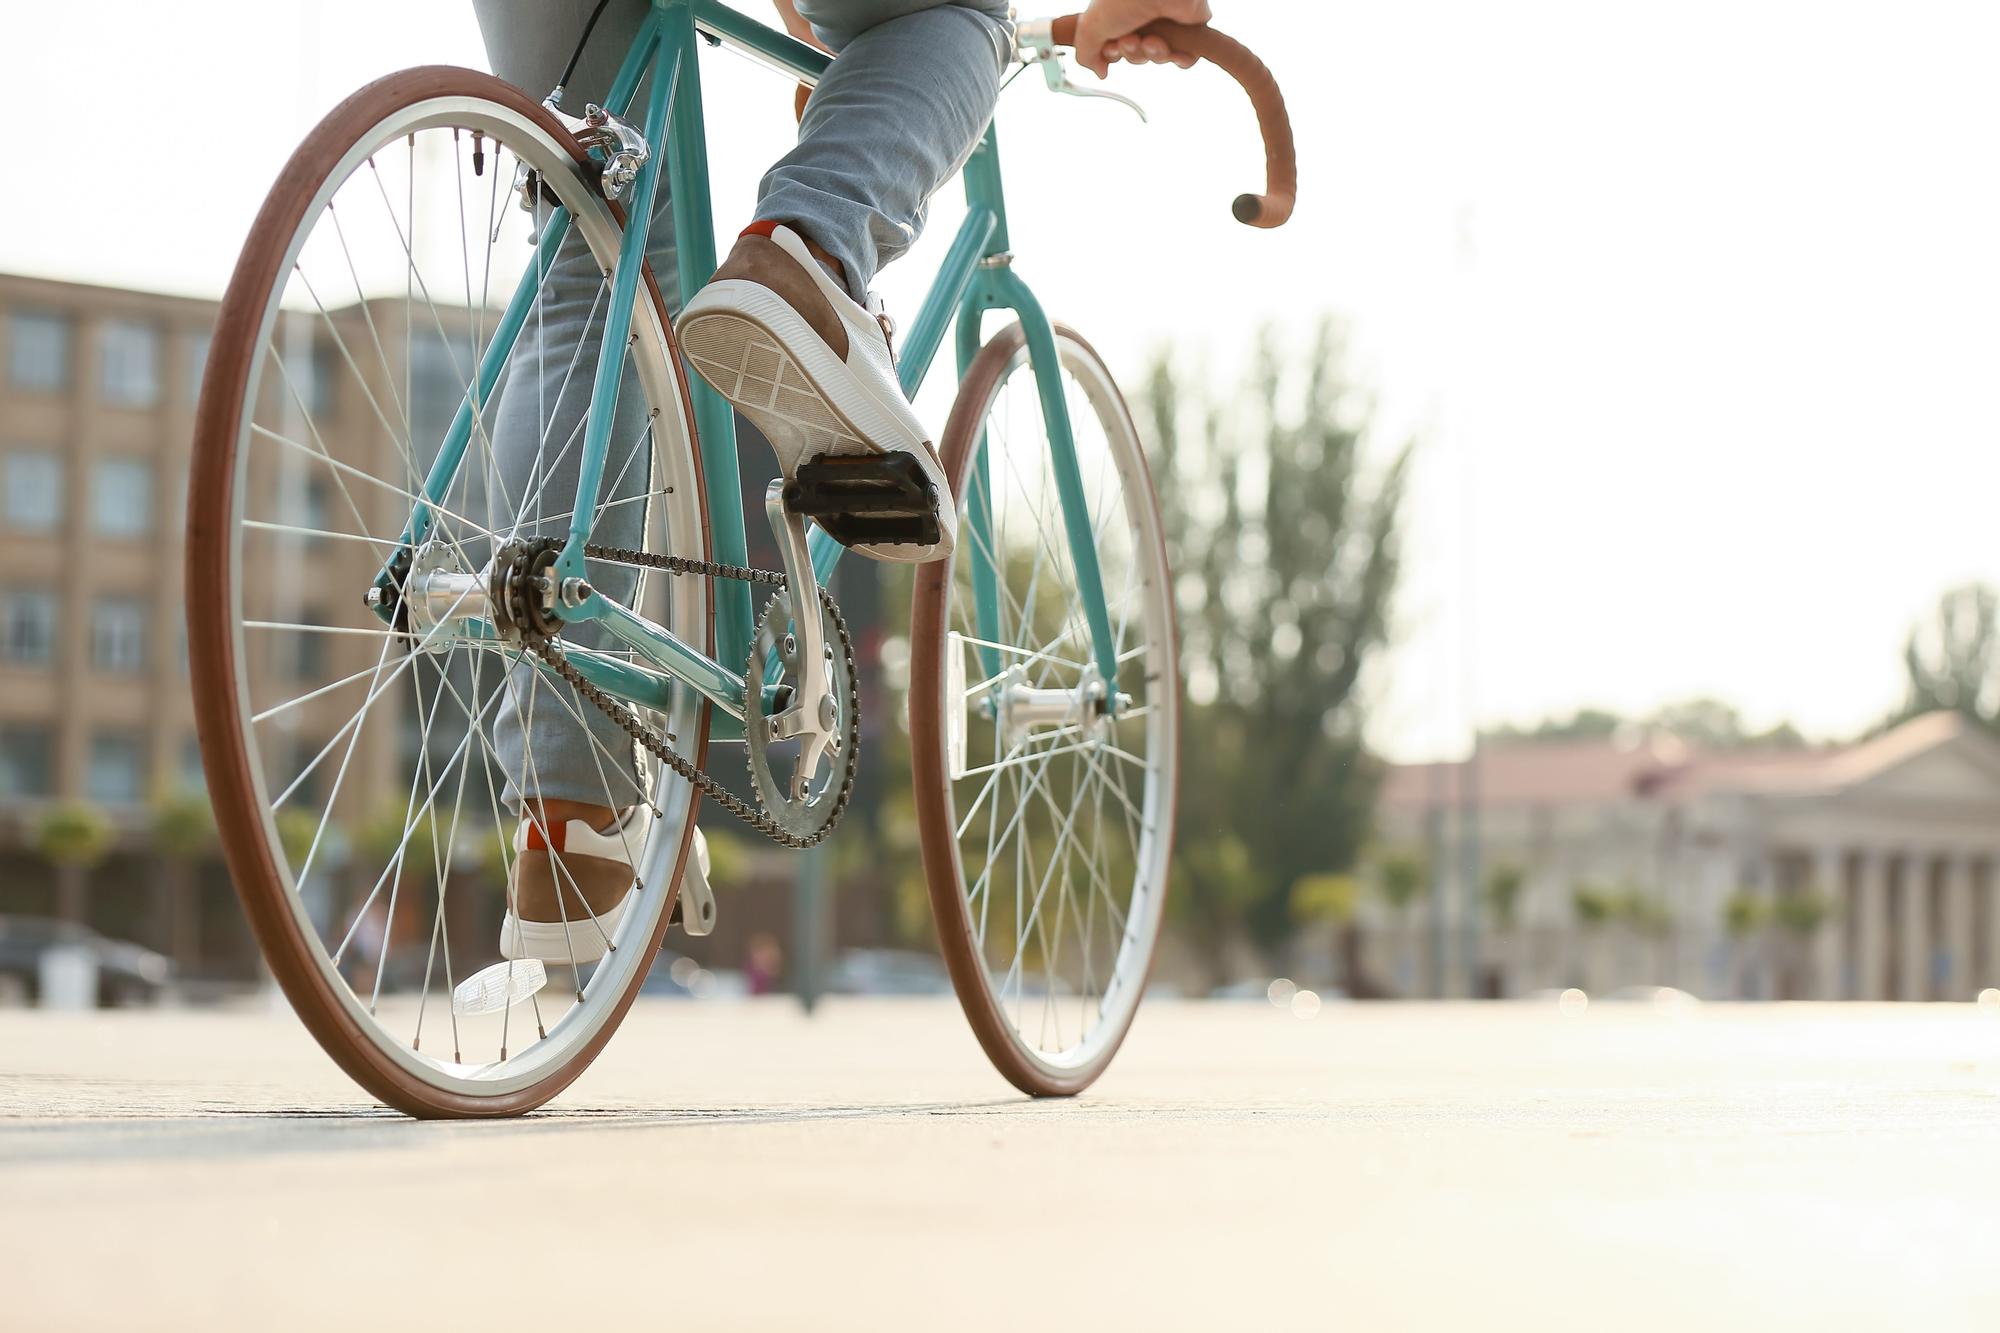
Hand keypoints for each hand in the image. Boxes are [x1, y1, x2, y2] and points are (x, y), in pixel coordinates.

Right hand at [1072, 0, 1212, 78]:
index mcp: (1119, 12)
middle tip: (1132, 41)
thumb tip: (1100, 71)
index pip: (1113, 44)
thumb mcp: (1090, 28)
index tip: (1111, 48)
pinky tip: (1172, 49)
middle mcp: (1141, 16)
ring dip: (1153, 54)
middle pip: (1135, 54)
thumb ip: (1086, 53)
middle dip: (1133, 54)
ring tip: (1152, 41)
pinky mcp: (1188, 27)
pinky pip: (1184, 56)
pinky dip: (1179, 58)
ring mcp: (1165, 22)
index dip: (1112, 52)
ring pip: (1158, 57)